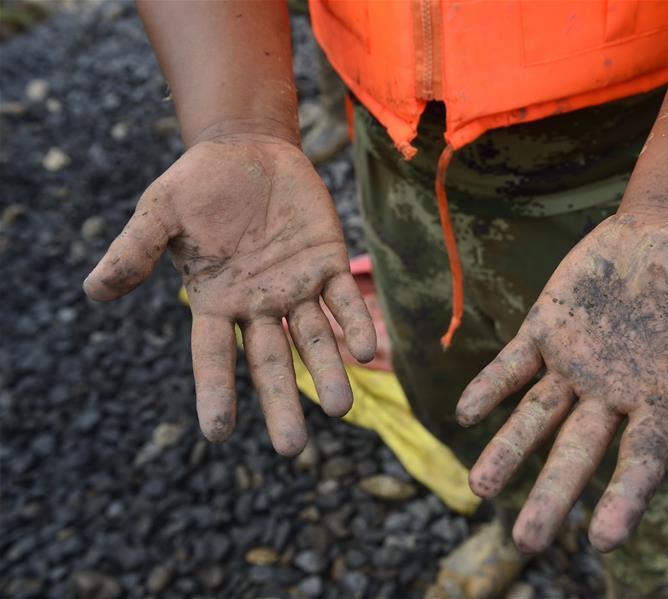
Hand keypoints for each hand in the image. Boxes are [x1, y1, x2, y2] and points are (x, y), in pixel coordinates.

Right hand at [84, 133, 374, 455]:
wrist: (247, 150)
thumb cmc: (199, 185)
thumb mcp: (160, 212)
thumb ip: (135, 250)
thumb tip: (93, 291)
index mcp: (215, 302)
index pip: (213, 357)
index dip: (215, 392)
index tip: (217, 432)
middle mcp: (258, 305)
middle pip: (270, 363)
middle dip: (281, 402)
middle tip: (292, 448)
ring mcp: (296, 288)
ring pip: (313, 340)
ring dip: (327, 372)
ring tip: (340, 408)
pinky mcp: (327, 263)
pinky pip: (343, 301)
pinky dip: (353, 325)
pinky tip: (365, 350)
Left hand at [456, 213, 667, 552]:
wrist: (662, 233)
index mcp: (658, 397)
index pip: (640, 458)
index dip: (623, 497)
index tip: (601, 539)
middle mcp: (610, 392)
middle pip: (577, 451)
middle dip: (552, 493)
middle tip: (526, 541)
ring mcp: (573, 364)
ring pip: (535, 416)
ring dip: (507, 449)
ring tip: (478, 486)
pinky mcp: (544, 331)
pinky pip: (513, 365)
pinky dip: (491, 385)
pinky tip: (465, 412)